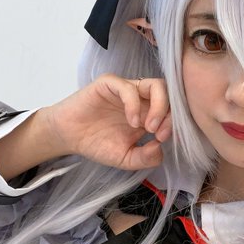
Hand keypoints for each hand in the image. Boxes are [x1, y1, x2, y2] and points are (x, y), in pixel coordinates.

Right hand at [40, 74, 171, 169]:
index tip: (163, 139)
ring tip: (148, 127)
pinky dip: (135, 104)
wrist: (68, 137)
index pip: (173, 110)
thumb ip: (146, 157)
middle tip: (159, 133)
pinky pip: (128, 87)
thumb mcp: (126, 158)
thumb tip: (160, 148)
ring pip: (155, 85)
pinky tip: (132, 121)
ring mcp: (127, 90)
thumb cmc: (97, 144)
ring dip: (159, 106)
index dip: (174, 124)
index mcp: (149, 114)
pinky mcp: (110, 84)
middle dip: (170, 114)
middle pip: (169, 95)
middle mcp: (142, 99)